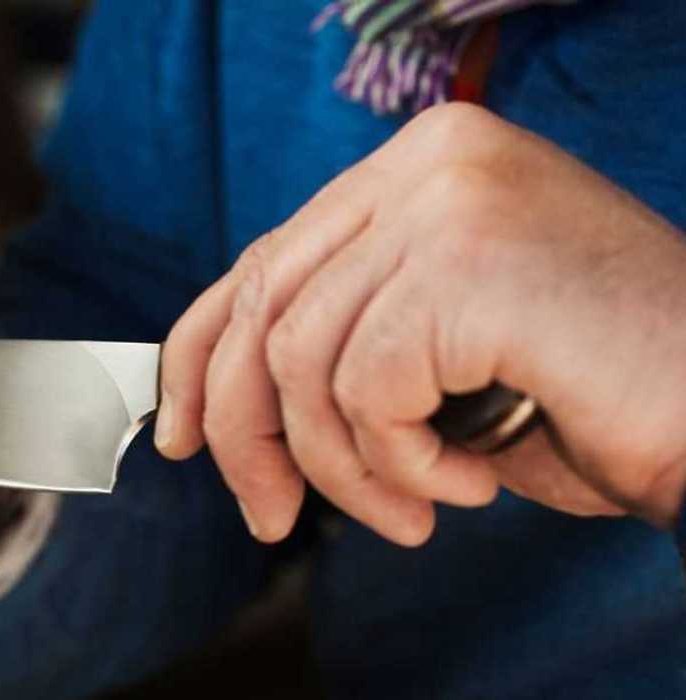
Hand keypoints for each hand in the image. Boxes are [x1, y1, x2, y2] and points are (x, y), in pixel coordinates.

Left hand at [157, 103, 685, 545]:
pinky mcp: (469, 261)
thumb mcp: (434, 356)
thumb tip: (212, 401)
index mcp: (417, 167)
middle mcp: (428, 163)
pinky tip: (467, 482)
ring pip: (303, 360)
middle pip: (265, 307)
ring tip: (410, 509)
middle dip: (246, 432)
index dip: (199, 354)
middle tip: (269, 517)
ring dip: (342, 469)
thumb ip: (339, 339)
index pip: (264, 260)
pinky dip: (400, 465)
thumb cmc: (591, 391)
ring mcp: (448, 201)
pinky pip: (366, 390)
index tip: (180, 436)